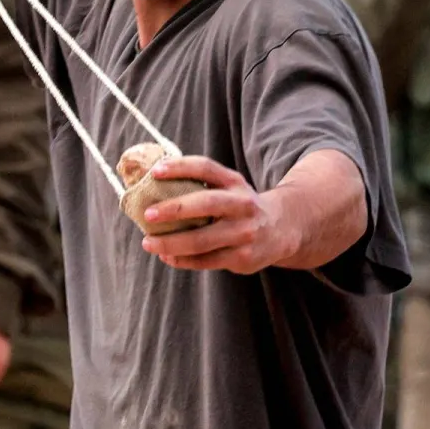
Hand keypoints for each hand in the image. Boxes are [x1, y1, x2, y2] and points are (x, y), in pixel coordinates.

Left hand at [139, 156, 291, 274]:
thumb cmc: (239, 205)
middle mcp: (242, 205)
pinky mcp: (243, 258)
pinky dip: (183, 260)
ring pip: (202, 240)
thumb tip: (152, 184)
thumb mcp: (229, 187)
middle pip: (206, 204)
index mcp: (235, 182)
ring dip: (171, 243)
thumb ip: (201, 184)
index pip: (206, 168)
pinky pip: (207, 261)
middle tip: (148, 214)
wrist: (282, 229)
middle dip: (174, 209)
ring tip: (148, 243)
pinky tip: (167, 257)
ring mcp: (244, 233)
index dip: (181, 167)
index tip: (155, 171)